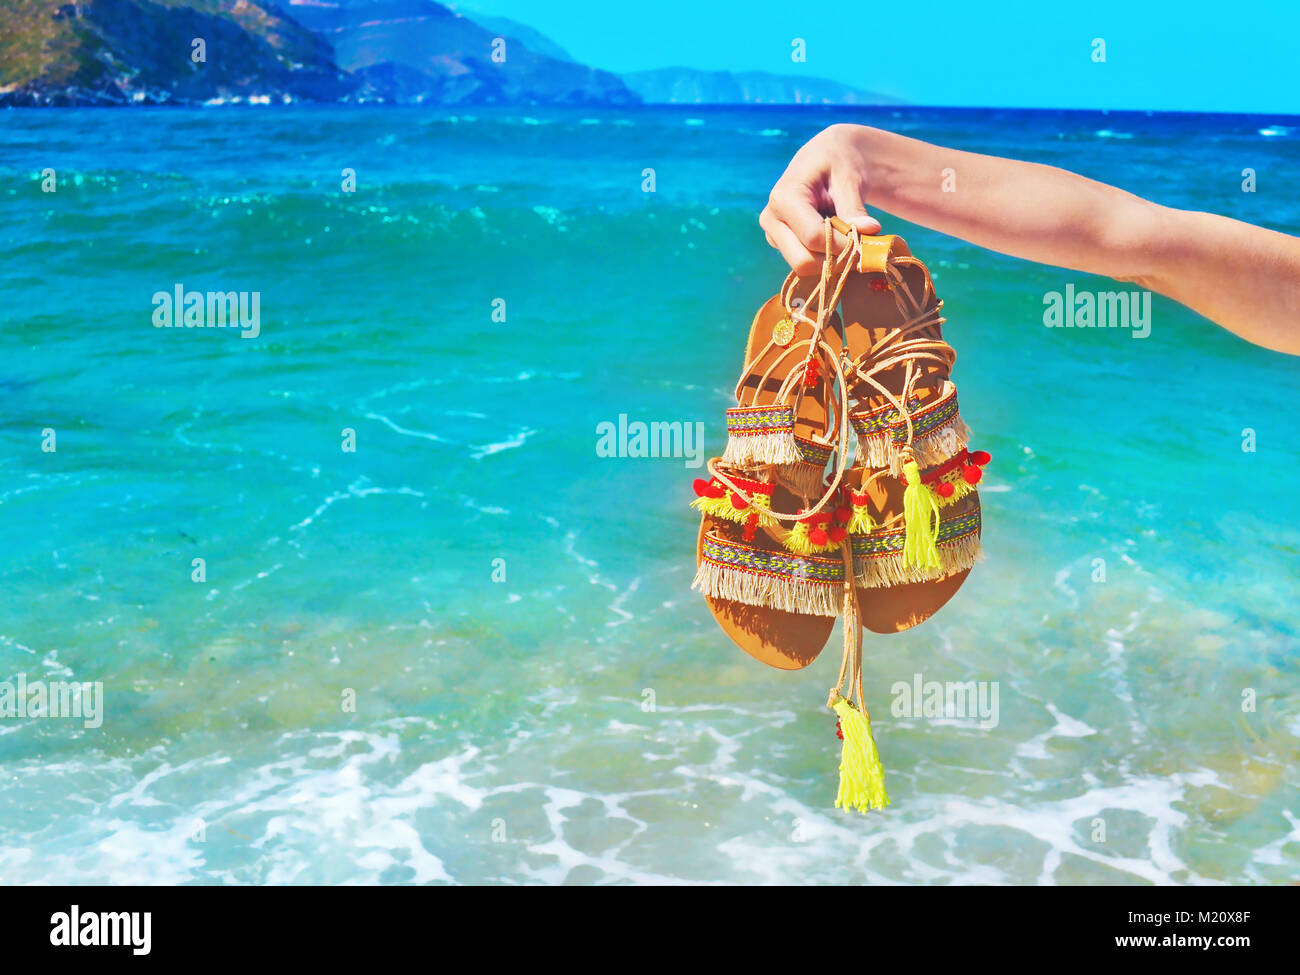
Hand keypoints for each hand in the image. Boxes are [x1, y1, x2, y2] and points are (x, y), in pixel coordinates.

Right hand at [760, 124, 881, 274]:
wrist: (826, 159)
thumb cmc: (837, 164)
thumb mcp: (849, 180)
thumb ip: (854, 209)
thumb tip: (869, 232)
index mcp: (783, 198)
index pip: (813, 237)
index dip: (843, 245)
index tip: (867, 239)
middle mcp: (771, 219)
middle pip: (802, 261)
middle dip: (834, 258)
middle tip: (859, 246)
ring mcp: (773, 234)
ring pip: (804, 266)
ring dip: (831, 259)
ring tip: (848, 237)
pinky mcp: (780, 244)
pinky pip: (805, 263)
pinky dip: (825, 258)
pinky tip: (836, 238)